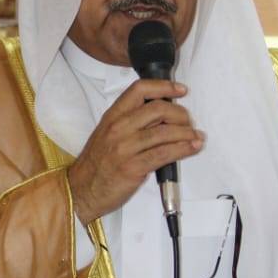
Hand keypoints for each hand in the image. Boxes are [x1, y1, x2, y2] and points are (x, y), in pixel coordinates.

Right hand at [68, 79, 202, 225]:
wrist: (81, 190)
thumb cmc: (97, 164)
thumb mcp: (106, 134)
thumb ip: (129, 122)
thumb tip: (162, 115)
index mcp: (112, 116)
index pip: (139, 89)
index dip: (164, 86)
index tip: (181, 90)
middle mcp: (118, 128)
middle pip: (158, 109)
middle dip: (180, 113)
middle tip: (188, 122)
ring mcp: (125, 148)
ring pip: (165, 132)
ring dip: (187, 133)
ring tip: (196, 137)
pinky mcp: (133, 167)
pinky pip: (164, 154)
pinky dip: (183, 149)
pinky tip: (192, 148)